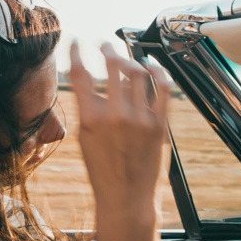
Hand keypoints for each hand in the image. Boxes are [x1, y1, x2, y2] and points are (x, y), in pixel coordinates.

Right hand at [68, 41, 168, 240]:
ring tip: (124, 57)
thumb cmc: (103, 172)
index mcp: (91, 118)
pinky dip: (158, 72)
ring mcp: (141, 118)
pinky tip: (152, 64)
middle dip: (107, 49)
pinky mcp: (160, 124)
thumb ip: (88, 110)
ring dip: (129, 59)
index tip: (77, 41)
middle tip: (103, 44)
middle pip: (113, 66)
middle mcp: (116, 115)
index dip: (77, 52)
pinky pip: (163, 88)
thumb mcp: (85, 141)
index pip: (80, 74)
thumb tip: (91, 84)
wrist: (127, 199)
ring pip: (137, 74)